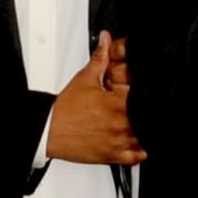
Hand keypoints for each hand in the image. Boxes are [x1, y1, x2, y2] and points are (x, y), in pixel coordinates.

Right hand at [46, 33, 143, 164]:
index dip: (147, 94)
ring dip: (145, 132)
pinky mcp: (113, 156)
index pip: (146, 97)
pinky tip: (134, 143)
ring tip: (137, 125)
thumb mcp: (85, 78)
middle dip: (147, 114)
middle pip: (149, 119)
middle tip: (138, 110)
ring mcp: (119, 142)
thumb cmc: (65, 109)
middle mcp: (122, 124)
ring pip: (146, 139)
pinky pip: (136, 158)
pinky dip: (139, 152)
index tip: (143, 95)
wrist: (48, 131)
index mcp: (118, 104)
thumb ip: (100, 58)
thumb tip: (106, 39)